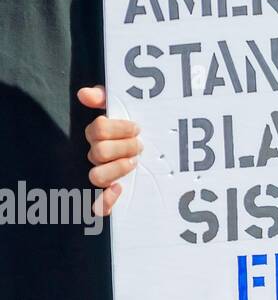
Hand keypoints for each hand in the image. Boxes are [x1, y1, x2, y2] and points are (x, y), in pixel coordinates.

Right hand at [77, 86, 140, 216]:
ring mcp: (106, 175)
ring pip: (96, 176)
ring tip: (135, 162)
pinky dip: (106, 200)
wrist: (170, 147)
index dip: (119, 129)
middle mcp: (99, 156)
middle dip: (124, 147)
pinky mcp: (115, 195)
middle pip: (98, 152)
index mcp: (100, 135)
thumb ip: (107, 96)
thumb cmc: (145, 123)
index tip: (138, 128)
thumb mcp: (130, 105)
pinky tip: (120, 189)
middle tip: (141, 145)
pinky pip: (99, 205)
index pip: (97, 130)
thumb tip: (85, 94)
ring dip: (117, 169)